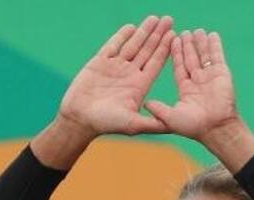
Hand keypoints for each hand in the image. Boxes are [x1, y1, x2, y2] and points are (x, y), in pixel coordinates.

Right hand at [56, 15, 174, 137]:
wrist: (78, 119)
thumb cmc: (105, 124)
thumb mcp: (132, 124)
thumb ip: (151, 123)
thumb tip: (172, 126)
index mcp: (139, 86)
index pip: (155, 63)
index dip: (165, 49)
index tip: (175, 35)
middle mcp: (129, 75)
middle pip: (147, 51)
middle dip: (158, 36)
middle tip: (169, 20)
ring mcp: (115, 68)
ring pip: (132, 45)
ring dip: (143, 32)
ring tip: (154, 18)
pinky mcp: (99, 63)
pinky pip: (113, 46)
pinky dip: (122, 36)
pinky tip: (132, 27)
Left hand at [145, 29, 239, 141]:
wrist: (216, 128)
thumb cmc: (193, 127)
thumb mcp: (170, 118)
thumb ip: (158, 110)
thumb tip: (145, 103)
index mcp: (186, 89)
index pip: (179, 67)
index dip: (175, 54)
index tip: (171, 41)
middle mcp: (198, 82)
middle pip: (191, 59)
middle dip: (187, 46)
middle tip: (182, 32)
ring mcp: (210, 77)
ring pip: (203, 56)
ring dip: (200, 43)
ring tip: (196, 31)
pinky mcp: (222, 74)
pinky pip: (217, 57)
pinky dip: (215, 46)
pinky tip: (211, 35)